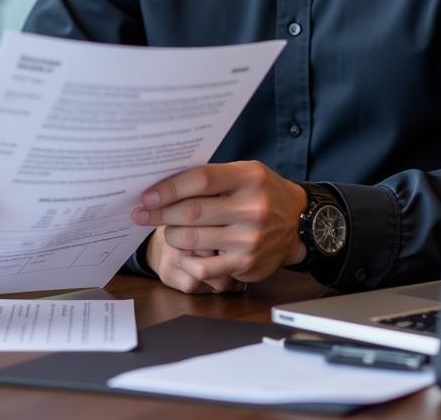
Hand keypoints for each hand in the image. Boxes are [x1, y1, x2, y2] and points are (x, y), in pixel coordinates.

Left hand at [132, 162, 307, 292]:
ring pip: (193, 240)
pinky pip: (204, 267)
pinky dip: (188, 259)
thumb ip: (212, 176)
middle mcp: (252, 208)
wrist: (299, 223)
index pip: (200, 180)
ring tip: (167, 229)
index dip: (169, 188)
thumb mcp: (244, 173)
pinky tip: (184, 252)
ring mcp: (249, 239)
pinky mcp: (246, 264)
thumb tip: (164, 181)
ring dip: (172, 234)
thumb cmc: (262, 193)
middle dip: (159, 214)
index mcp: (248, 177)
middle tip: (140, 214)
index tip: (147, 195)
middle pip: (192, 212)